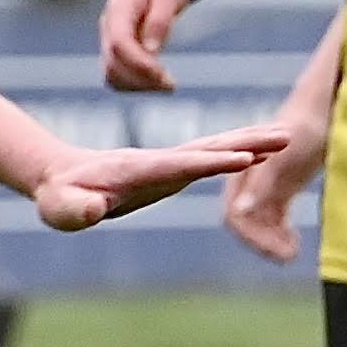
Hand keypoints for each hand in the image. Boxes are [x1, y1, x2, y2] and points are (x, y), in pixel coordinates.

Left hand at [31, 126, 290, 232]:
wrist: (61, 178)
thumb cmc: (59, 197)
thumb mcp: (59, 209)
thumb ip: (76, 210)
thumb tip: (94, 210)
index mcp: (134, 170)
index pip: (177, 165)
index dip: (209, 162)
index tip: (243, 159)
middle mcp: (156, 162)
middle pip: (206, 148)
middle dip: (244, 143)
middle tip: (285, 136)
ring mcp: (167, 164)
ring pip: (213, 149)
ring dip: (249, 143)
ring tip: (287, 137)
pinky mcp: (172, 170)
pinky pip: (209, 158)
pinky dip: (236, 153)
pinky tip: (262, 154)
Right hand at [98, 0, 197, 93]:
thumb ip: (159, 20)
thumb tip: (152, 50)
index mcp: (118, 10)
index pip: (119, 44)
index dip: (138, 64)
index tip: (162, 76)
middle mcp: (108, 26)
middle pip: (112, 64)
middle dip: (139, 79)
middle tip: (171, 86)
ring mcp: (109, 38)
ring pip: (111, 73)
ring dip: (136, 85)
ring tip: (167, 86)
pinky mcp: (117, 47)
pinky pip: (117, 72)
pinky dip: (134, 82)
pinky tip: (157, 82)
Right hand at [220, 98, 327, 264]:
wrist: (324, 106)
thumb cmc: (306, 128)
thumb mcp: (286, 159)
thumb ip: (261, 185)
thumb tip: (239, 213)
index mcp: (242, 176)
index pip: (236, 217)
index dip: (254, 238)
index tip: (278, 253)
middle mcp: (247, 184)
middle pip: (246, 224)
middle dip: (264, 243)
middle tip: (288, 257)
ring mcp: (262, 188)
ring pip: (260, 225)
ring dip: (273, 241)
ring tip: (294, 253)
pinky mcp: (277, 191)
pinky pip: (273, 220)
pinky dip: (282, 234)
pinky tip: (296, 244)